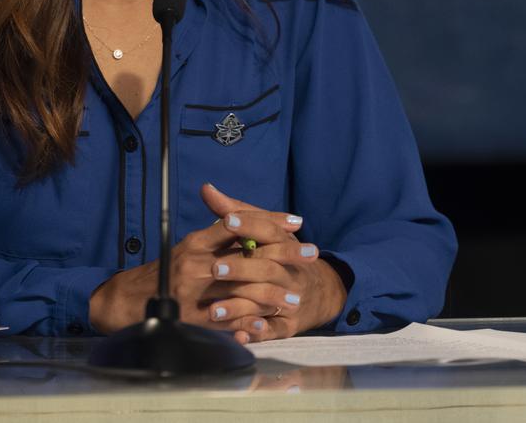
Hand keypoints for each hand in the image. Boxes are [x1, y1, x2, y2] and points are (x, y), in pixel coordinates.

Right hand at [87, 184, 318, 339]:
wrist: (130, 299)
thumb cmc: (167, 271)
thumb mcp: (190, 247)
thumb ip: (217, 233)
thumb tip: (241, 217)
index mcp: (196, 242)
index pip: (237, 225)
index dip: (269, 222)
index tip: (298, 223)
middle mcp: (196, 264)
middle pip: (248, 256)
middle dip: (284, 256)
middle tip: (311, 257)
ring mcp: (195, 292)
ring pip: (243, 291)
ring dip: (272, 295)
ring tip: (295, 299)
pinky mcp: (194, 318)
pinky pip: (228, 321)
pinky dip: (250, 323)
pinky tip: (269, 323)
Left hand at [199, 183, 346, 342]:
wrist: (319, 291)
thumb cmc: (281, 255)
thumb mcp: (264, 231)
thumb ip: (235, 212)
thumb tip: (206, 189)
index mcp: (284, 244)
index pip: (269, 232)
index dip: (249, 225)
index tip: (228, 221)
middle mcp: (289, 272)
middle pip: (268, 268)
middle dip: (241, 269)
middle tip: (213, 269)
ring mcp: (290, 299)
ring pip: (267, 302)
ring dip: (240, 307)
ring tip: (213, 310)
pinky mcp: (288, 324)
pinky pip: (273, 331)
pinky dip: (257, 334)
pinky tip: (238, 335)